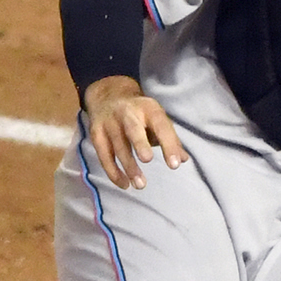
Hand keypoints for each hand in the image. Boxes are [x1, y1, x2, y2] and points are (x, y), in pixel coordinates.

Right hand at [83, 74, 187, 188]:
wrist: (108, 96)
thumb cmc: (140, 113)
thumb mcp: (157, 118)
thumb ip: (170, 139)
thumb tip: (183, 159)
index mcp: (149, 108)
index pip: (161, 126)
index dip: (169, 144)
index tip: (175, 164)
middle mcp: (128, 113)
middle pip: (133, 128)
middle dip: (140, 143)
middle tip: (148, 160)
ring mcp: (110, 123)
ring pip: (118, 146)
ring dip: (128, 167)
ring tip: (140, 184)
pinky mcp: (96, 134)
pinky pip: (104, 155)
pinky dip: (113, 172)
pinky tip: (124, 184)